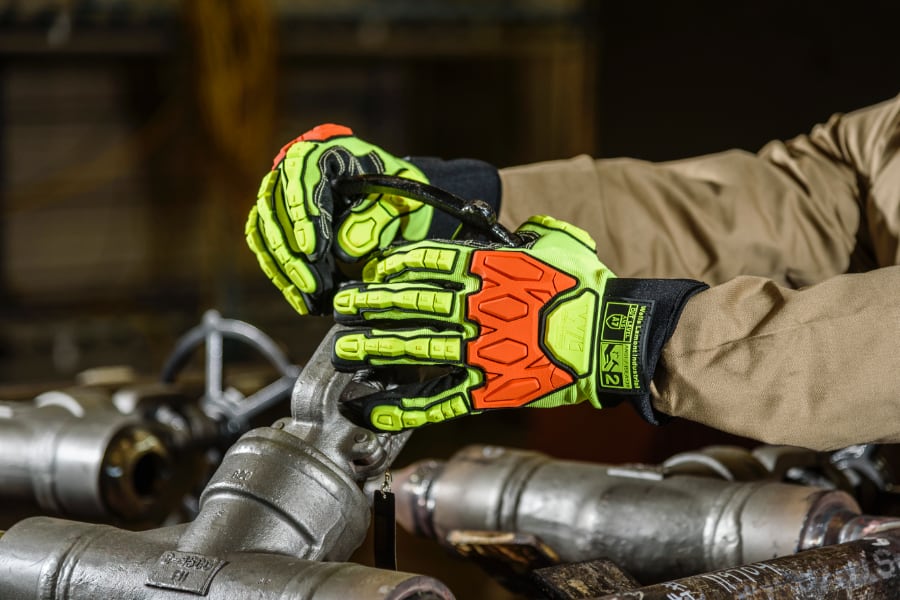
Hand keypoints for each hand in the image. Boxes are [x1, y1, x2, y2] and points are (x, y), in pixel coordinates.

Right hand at [245, 124, 430, 314]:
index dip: (305, 215)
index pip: (303, 176)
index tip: (314, 250)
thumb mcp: (403, 198)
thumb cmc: (398, 190)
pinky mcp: (275, 219)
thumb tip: (344, 250)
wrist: (391, 195)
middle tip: (313, 287)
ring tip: (309, 299)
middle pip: (276, 208)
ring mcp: (279, 193)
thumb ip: (378, 217)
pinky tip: (299, 299)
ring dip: (285, 269)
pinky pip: (265, 246)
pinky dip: (280, 274)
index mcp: (326, 150)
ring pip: (266, 231)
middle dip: (293, 254)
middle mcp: (293, 168)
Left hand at [334, 215, 698, 430]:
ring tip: (345, 349)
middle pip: (412, 303)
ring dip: (376, 348)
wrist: (613, 339)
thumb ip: (536, 233)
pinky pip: (438, 399)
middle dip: (371, 305)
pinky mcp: (488, 389)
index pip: (428, 261)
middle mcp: (477, 307)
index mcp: (491, 270)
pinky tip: (373, 406)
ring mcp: (480, 350)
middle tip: (342, 308)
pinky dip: (403, 405)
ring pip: (416, 348)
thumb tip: (527, 226)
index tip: (376, 272)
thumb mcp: (563, 245)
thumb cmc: (589, 291)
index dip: (396, 265)